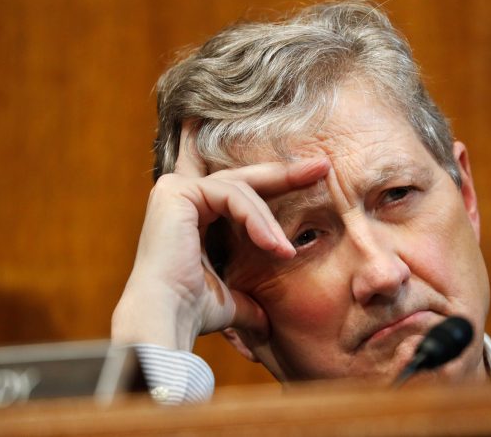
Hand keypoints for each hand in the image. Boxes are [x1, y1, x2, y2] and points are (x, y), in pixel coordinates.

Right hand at [112, 126, 329, 350]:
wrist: (167, 319)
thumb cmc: (192, 312)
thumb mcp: (230, 300)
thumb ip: (248, 302)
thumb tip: (267, 324)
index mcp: (192, 214)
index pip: (242, 193)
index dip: (279, 185)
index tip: (317, 179)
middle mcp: (181, 195)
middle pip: (244, 178)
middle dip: (286, 174)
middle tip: (323, 167)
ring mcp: (176, 190)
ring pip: (240, 190)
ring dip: (269, 222)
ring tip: (285, 252)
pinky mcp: (177, 192)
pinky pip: (229, 196)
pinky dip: (255, 219)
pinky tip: (271, 244)